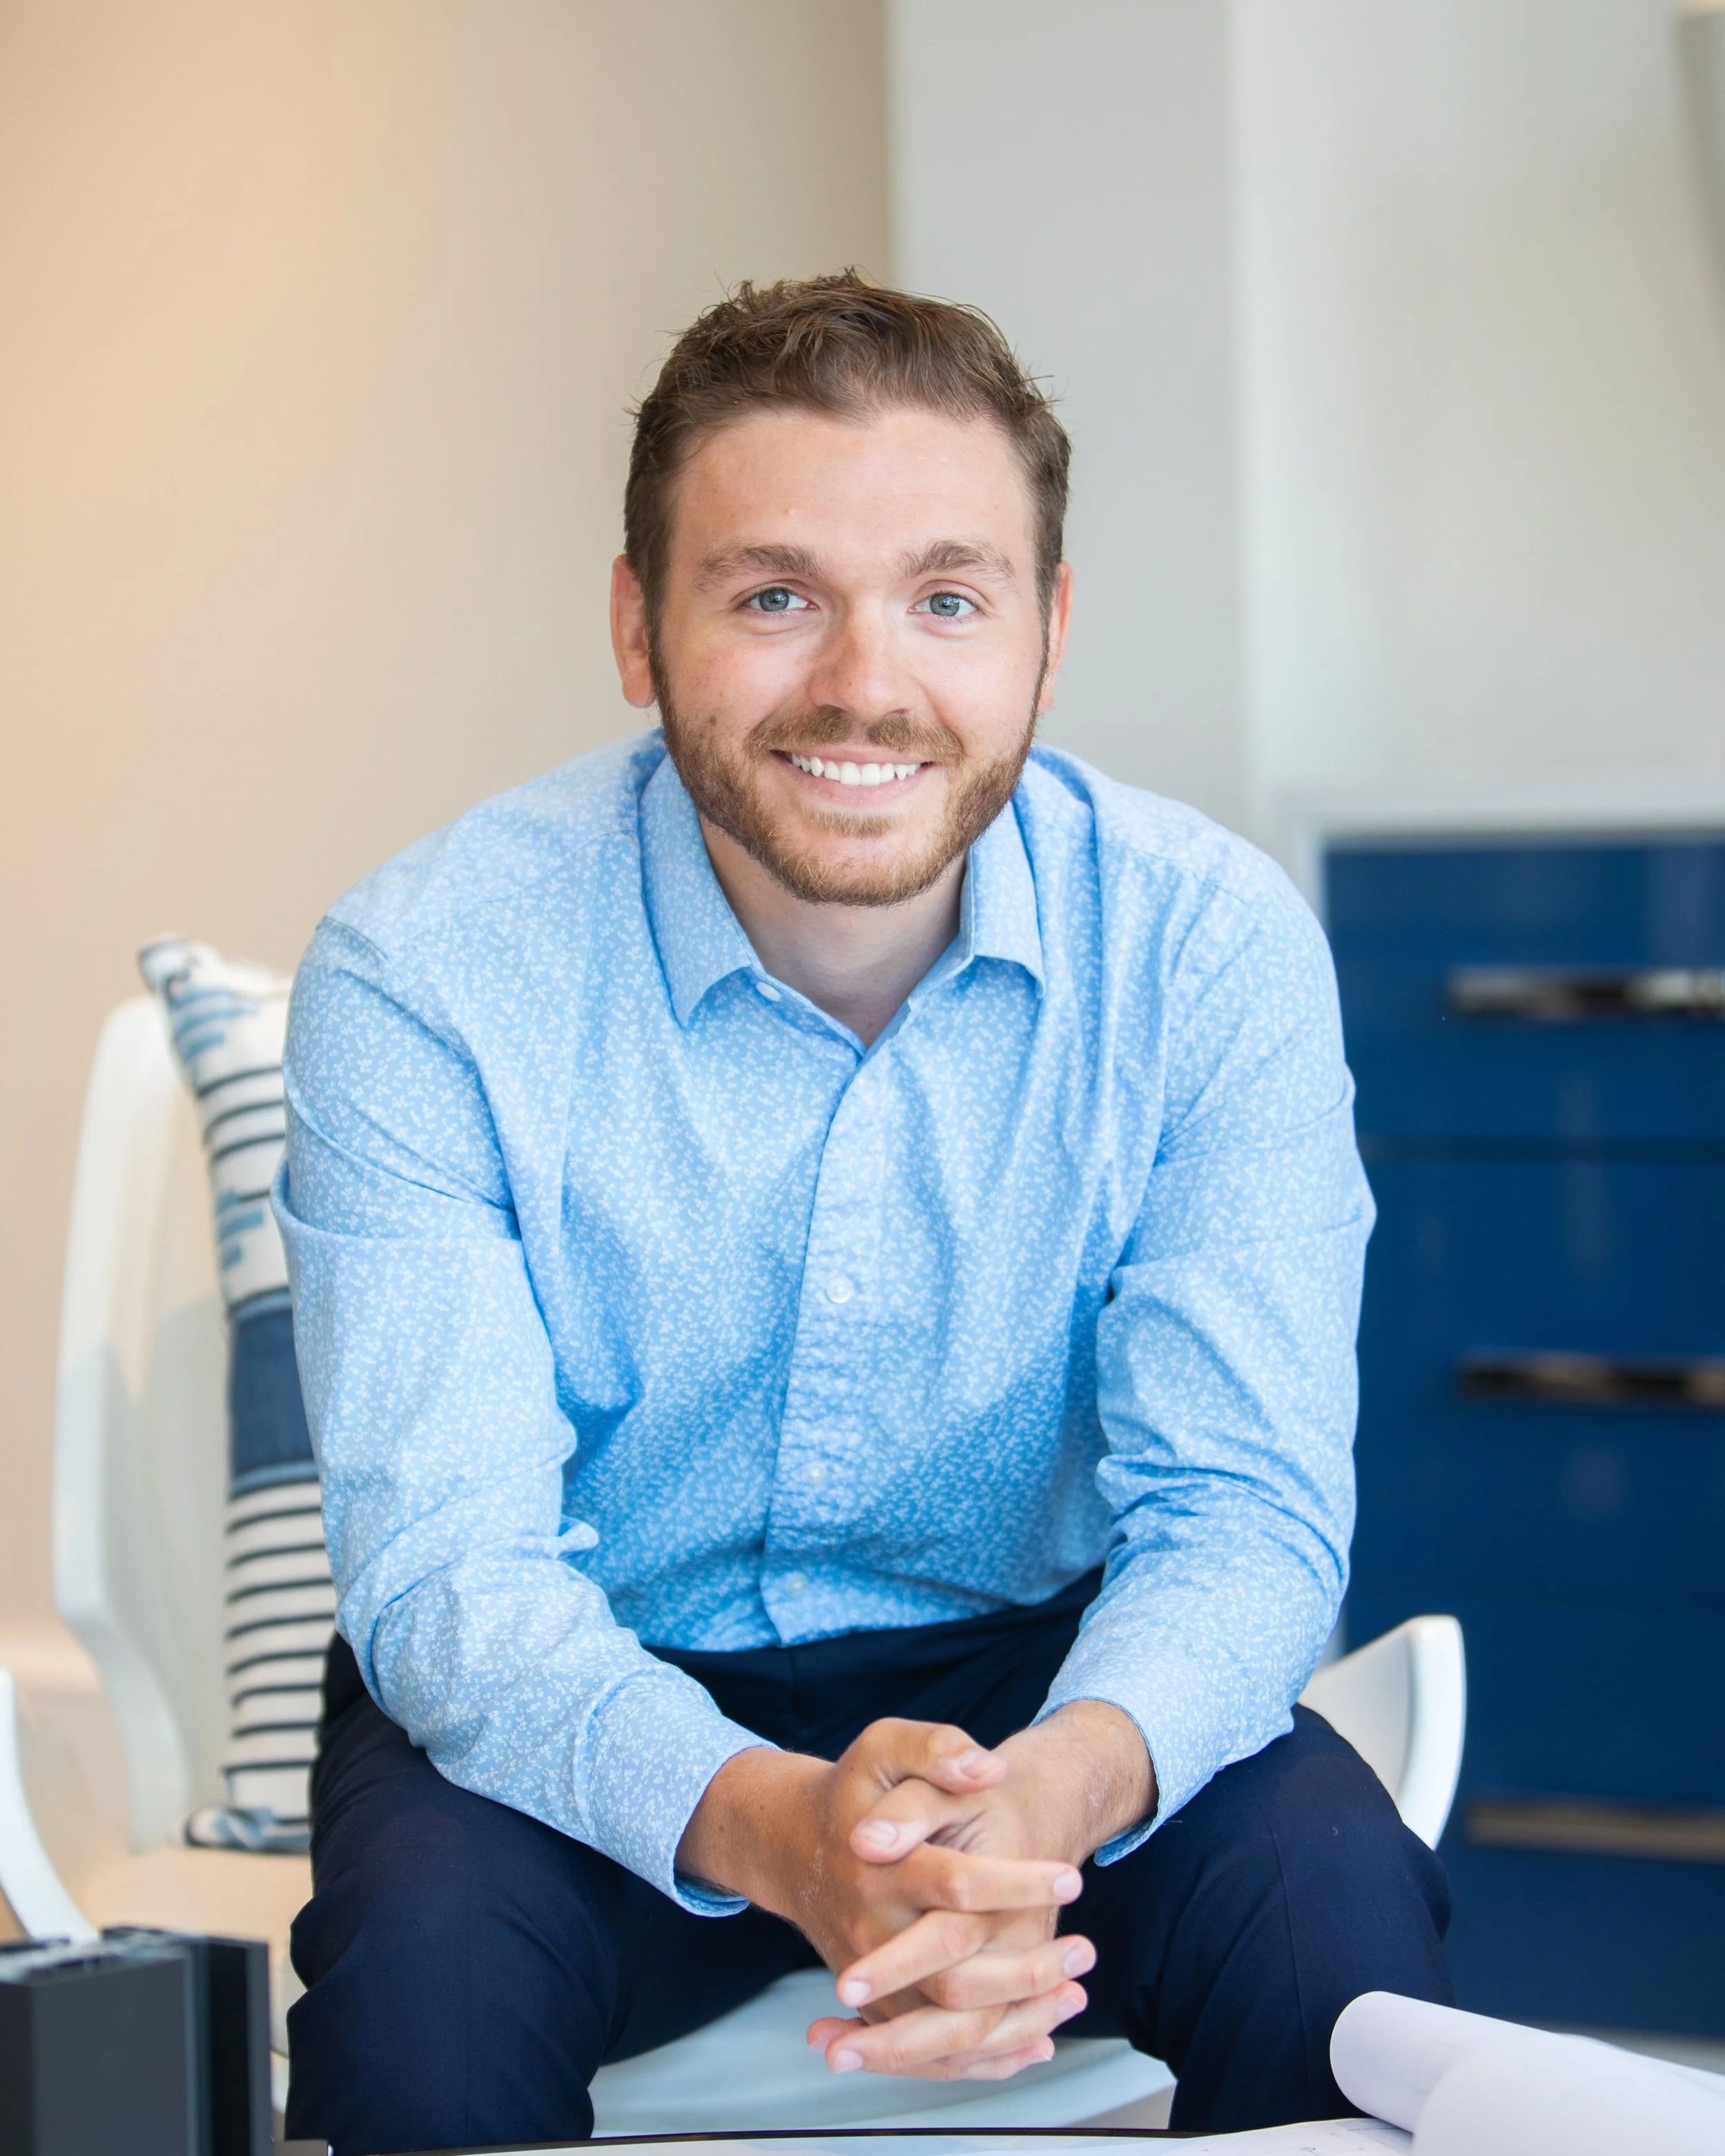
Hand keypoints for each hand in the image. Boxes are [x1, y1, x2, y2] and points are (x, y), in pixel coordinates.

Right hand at [804, 1701, 1154, 2080]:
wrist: (797, 1845)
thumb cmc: (854, 1792)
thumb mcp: (885, 1749)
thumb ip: (936, 1749)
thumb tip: (988, 1769)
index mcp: (876, 1868)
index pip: (954, 1885)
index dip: (1016, 1884)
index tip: (1071, 1878)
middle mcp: (870, 1933)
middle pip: (954, 1976)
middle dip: (1027, 1970)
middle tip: (1084, 1953)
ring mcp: (872, 1980)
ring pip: (949, 2026)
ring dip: (1019, 2020)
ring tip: (1074, 1994)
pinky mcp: (878, 2007)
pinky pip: (934, 2052)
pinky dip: (989, 2056)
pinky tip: (1038, 2040)